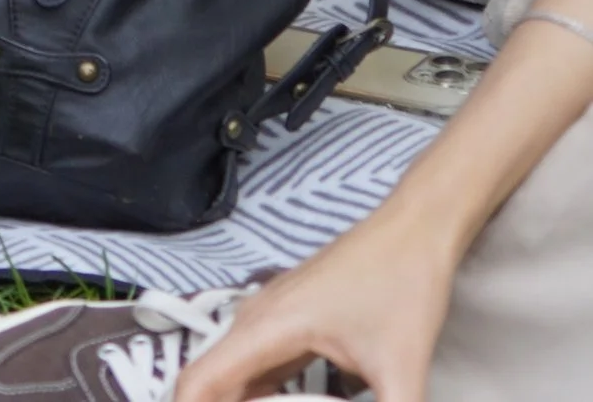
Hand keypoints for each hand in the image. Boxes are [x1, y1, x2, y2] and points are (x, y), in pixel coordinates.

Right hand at [171, 199, 455, 401]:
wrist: (416, 230)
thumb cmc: (404, 285)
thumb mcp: (401, 370)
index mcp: (267, 327)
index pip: (200, 381)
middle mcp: (257, 319)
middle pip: (214, 382)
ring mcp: (272, 317)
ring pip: (238, 375)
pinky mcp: (292, 321)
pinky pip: (262, 368)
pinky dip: (263, 395)